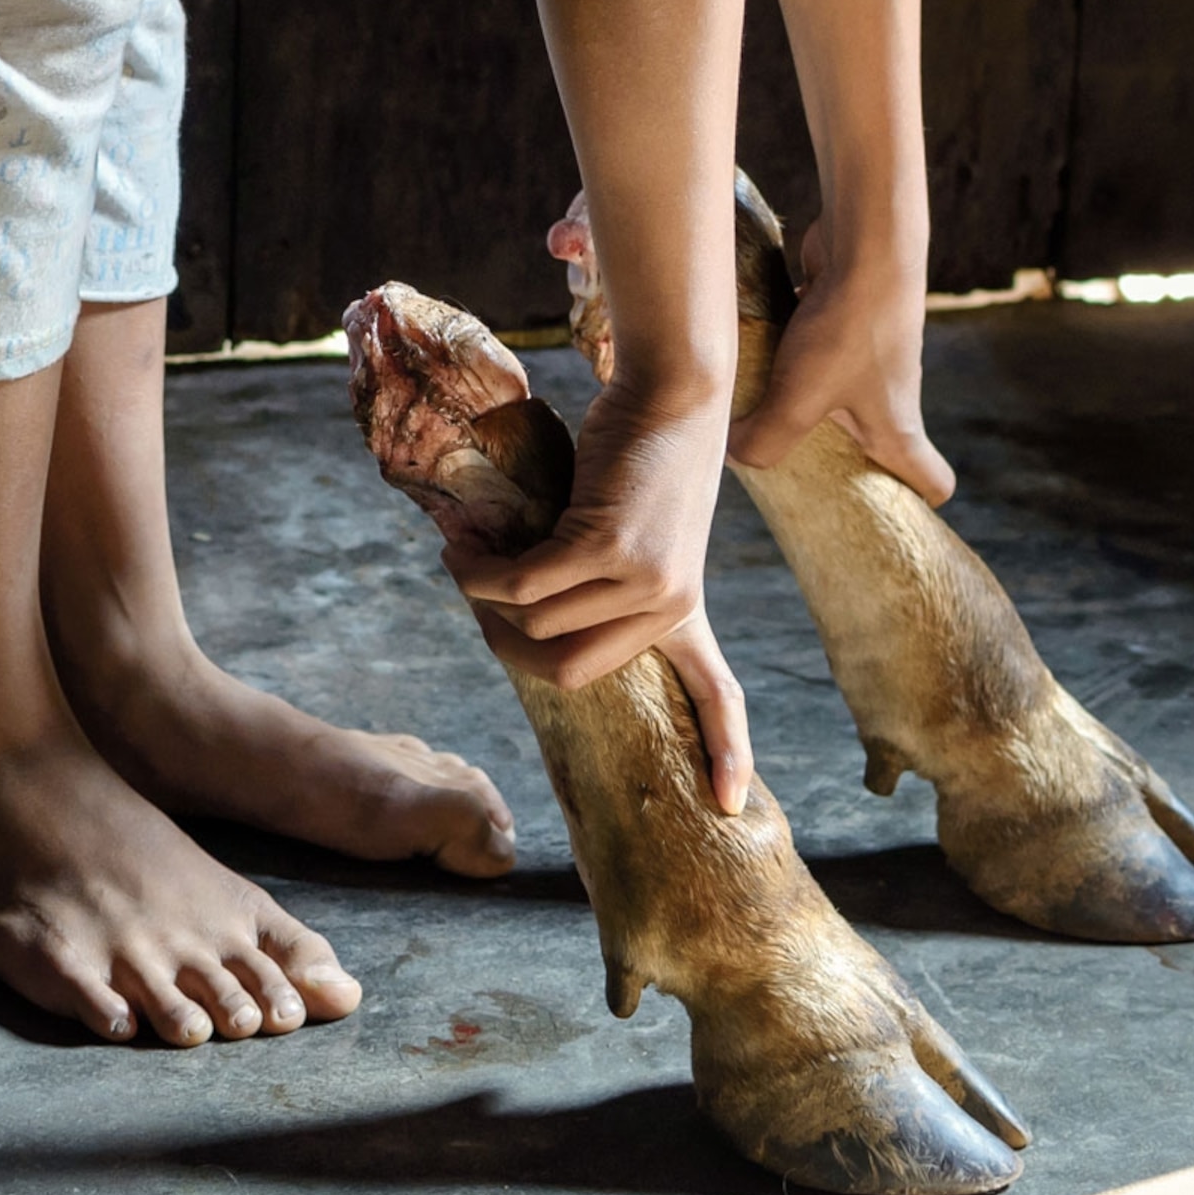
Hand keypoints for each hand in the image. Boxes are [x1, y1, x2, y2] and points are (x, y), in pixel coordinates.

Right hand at [446, 382, 753, 813]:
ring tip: (461, 564)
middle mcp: (669, 604)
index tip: (732, 806)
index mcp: (684, 607)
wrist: (673, 388)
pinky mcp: (609, 546)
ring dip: (484, 601)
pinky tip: (461, 555)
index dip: (725, 750)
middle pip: (569, 669)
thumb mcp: (637, 525)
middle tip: (476, 603)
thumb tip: (516, 609)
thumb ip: (599, 573)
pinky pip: (525, 584)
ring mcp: (643, 579)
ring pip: (538, 624)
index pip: (716, 693)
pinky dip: (482, 575)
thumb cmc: (646, 447)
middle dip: (509, 646)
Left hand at [728, 215, 957, 504]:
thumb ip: (764, 442)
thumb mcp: (797, 399)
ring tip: (757, 411)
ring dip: (805, 403)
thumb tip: (733, 457)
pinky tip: (750, 355)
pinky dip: (790, 356)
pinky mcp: (846, 319)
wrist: (866, 242)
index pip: (933, 482)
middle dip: (839, 460)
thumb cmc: (847, 329)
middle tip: (793, 469)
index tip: (876, 514)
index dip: (914, 504)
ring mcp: (872, 355)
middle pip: (879, 444)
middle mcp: (893, 395)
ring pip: (841, 396)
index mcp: (899, 429)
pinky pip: (817, 353)